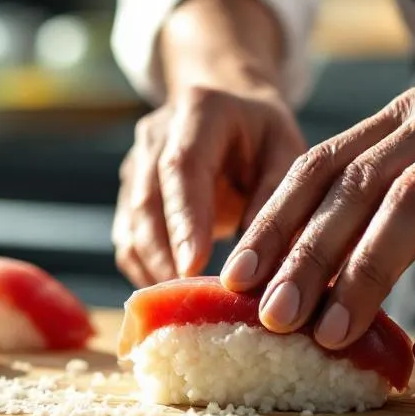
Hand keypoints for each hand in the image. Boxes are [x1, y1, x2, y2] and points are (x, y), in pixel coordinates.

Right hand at [113, 83, 306, 285]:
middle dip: (163, 255)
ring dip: (152, 269)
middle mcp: (156, 135)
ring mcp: (135, 165)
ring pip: (131, 226)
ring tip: (184, 305)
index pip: (182, 167)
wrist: (228, 109)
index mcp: (199, 111)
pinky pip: (128, 240)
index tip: (192, 265)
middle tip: (187, 300)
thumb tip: (256, 263)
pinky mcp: (129, 195)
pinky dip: (146, 271)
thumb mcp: (286, 152)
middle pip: (147, 200)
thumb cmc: (264, 136)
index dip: (184, 219)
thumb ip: (273, 200)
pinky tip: (173, 295)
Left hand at [220, 80, 414, 363]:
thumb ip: (368, 196)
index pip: (326, 164)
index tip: (237, 279)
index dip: (277, 221)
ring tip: (334, 335)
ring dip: (371, 276)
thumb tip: (283, 277)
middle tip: (275, 318)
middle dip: (311, 256)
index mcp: (410, 114)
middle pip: (365, 187)